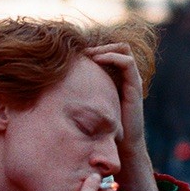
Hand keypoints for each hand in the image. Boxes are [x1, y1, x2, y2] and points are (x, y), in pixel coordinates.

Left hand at [86, 43, 157, 190]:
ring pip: (123, 49)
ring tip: (89, 55)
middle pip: (117, 47)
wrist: (123, 145)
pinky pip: (127, 62)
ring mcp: (132, 80)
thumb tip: (54, 87)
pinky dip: (112, 57)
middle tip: (81, 52)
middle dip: (99, 46)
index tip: (76, 54)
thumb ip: (81, 94)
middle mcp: (127, 77)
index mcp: (117, 78)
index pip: (109, 52)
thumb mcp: (89, 106)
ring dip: (105, 48)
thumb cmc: (103, 129)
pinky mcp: (135, 86)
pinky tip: (96, 61)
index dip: (95, 49)